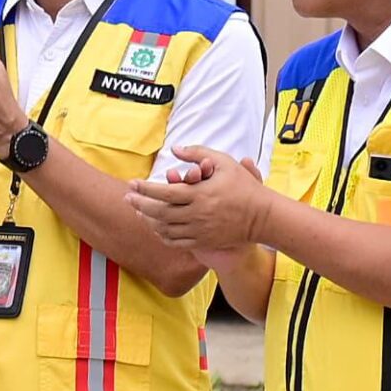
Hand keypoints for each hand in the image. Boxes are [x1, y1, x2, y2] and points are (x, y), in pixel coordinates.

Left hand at [131, 146, 274, 255]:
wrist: (262, 217)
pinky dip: (161, 234)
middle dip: (139, 204)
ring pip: (163, 228)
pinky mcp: (202, 241)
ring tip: (138, 210)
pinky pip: (174, 241)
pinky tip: (155, 226)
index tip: (132, 183)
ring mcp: (199, 230)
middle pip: (158, 212)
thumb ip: (198, 152)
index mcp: (200, 194)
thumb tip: (174, 148)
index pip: (163, 192)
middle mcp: (196, 214)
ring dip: (147, 220)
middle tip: (128, 197)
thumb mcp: (225, 163)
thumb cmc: (243, 187)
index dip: (144, 188)